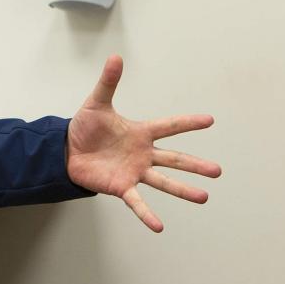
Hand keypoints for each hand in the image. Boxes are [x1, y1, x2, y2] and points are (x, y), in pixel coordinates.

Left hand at [66, 56, 219, 232]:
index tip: (210, 120)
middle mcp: (143, 154)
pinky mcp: (121, 187)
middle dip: (196, 165)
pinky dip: (147, 214)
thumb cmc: (84, 128)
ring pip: (164, 182)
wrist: (66, 151)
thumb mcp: (96, 103)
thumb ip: (108, 82)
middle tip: (218, 171)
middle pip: (175, 159)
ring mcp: (134, 172)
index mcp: (141, 132)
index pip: (169, 126)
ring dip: (183, 190)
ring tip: (204, 197)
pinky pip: (137, 202)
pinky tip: (159, 227)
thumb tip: (115, 56)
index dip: (188, 123)